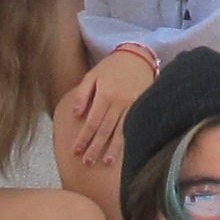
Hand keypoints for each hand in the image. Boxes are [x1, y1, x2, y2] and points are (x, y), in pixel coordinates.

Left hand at [60, 47, 155, 166]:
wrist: (138, 57)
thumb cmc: (111, 67)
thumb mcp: (92, 75)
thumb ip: (82, 94)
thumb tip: (75, 115)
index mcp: (105, 93)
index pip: (93, 121)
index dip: (84, 137)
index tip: (76, 151)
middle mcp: (120, 101)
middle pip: (106, 129)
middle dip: (95, 147)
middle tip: (87, 162)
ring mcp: (134, 105)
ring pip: (122, 131)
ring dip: (113, 148)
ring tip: (106, 162)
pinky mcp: (143, 107)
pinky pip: (134, 126)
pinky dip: (129, 139)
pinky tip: (125, 151)